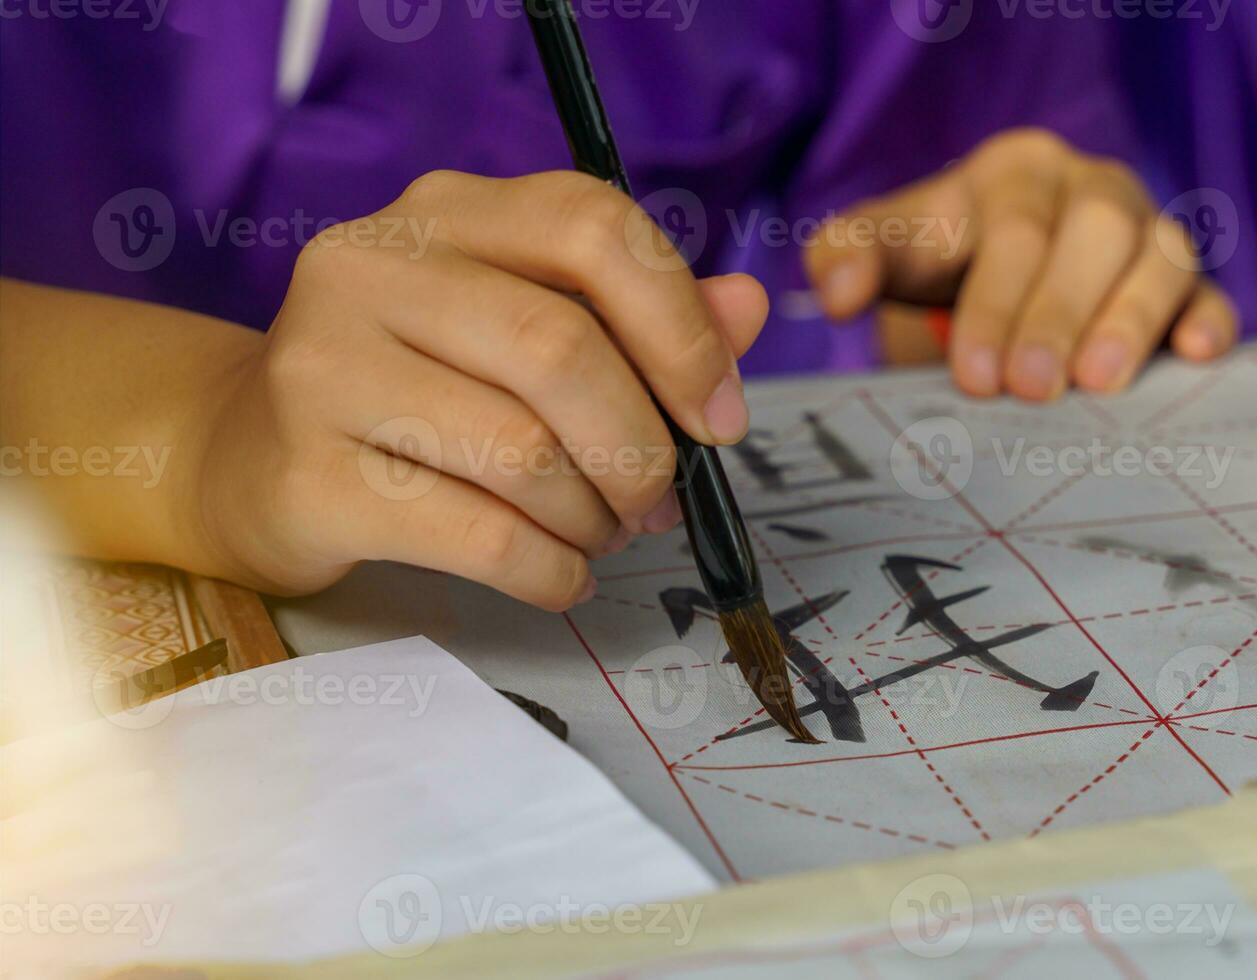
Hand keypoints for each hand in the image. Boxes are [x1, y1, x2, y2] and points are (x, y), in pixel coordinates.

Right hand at [192, 170, 766, 609]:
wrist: (245, 456)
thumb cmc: (416, 386)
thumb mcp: (521, 326)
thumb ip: (638, 316)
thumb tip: (744, 308)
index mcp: (445, 212)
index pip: (591, 227)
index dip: (680, 328)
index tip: (718, 419)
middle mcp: (372, 267)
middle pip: (559, 351)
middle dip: (641, 449)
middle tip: (657, 501)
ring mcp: (324, 369)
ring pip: (522, 454)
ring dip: (595, 518)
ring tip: (601, 533)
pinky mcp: (309, 477)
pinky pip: (478, 537)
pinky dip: (551, 571)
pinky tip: (563, 575)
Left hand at [804, 129, 1238, 399]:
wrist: (988, 279)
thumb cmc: (936, 263)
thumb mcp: (883, 251)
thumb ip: (844, 259)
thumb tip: (835, 296)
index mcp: (1016, 172)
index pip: (1015, 226)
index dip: (995, 301)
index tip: (973, 376)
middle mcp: (1093, 189)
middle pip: (1095, 233)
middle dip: (1059, 313)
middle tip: (1028, 390)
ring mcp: (1149, 231)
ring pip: (1162, 255)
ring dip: (1132, 319)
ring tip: (1097, 385)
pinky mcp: (1187, 283)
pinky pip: (1210, 291)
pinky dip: (1210, 320)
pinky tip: (1196, 355)